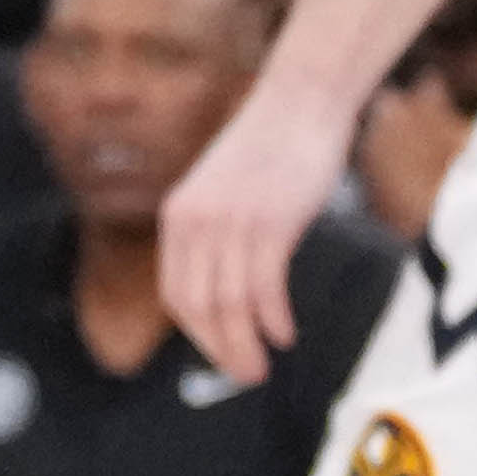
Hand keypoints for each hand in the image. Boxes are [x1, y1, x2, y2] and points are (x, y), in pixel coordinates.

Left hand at [160, 70, 349, 385]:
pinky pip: (263, 287)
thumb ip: (217, 234)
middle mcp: (196, 222)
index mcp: (179, 217)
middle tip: (245, 374)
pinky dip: (272, 319)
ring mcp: (232, 221)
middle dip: (220, 350)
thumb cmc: (272, 148)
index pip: (176, 294)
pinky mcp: (271, 221)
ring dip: (245, 344)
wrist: (300, 101)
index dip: (197, 334)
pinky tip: (283, 333)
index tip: (220, 354)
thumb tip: (228, 294)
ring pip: (230, 305)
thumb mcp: (224, 191)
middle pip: (199, 308)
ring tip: (261, 366)